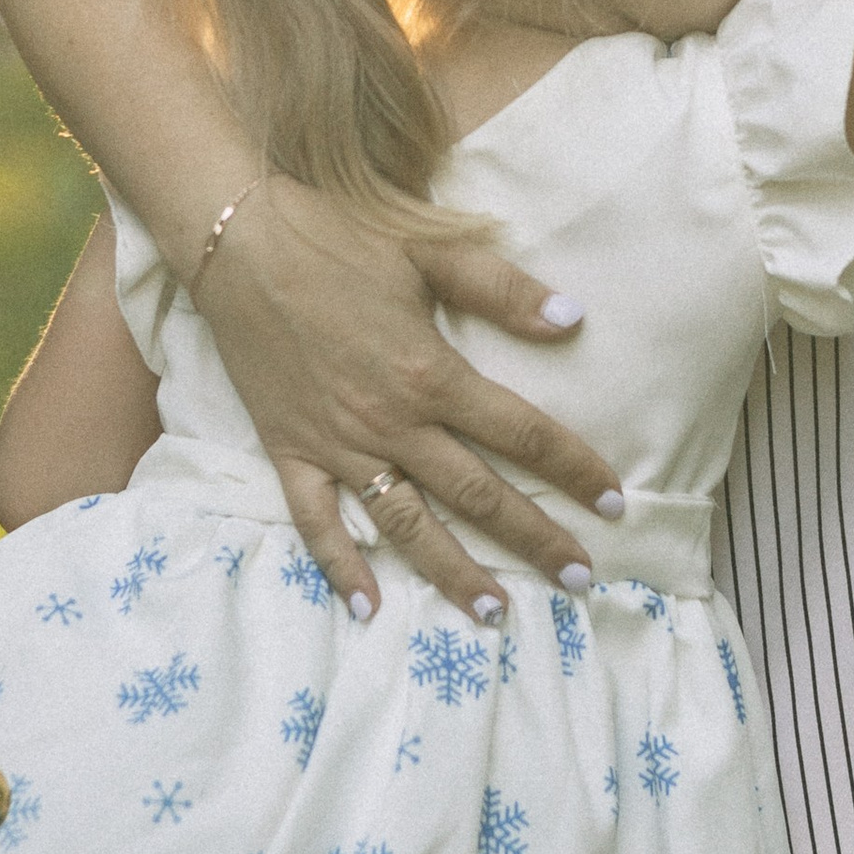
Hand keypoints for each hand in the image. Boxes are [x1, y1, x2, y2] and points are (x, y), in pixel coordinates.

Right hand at [195, 178, 622, 624]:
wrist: (239, 244)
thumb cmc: (337, 240)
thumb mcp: (429, 253)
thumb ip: (502, 291)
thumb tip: (573, 318)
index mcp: (431, 374)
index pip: (522, 434)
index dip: (574, 469)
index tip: (615, 504)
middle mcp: (391, 422)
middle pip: (477, 493)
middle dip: (534, 540)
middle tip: (580, 581)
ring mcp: (338, 445)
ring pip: (406, 523)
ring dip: (453, 571)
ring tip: (495, 613)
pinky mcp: (290, 452)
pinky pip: (317, 522)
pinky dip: (341, 568)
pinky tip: (369, 609)